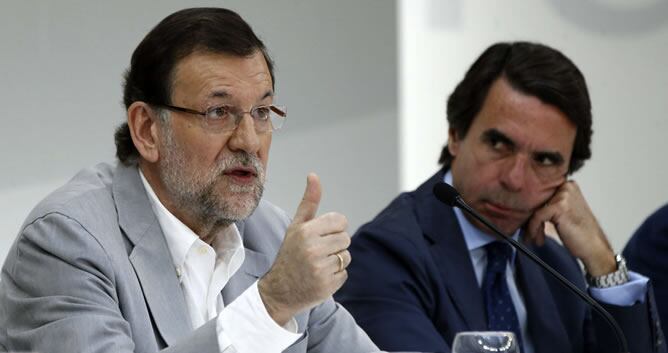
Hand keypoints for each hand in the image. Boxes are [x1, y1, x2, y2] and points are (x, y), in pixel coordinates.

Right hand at [258, 173, 350, 324]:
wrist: (279, 291)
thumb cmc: (290, 254)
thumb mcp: (296, 226)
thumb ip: (308, 201)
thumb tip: (313, 175)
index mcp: (306, 231)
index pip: (340, 220)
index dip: (333, 228)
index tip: (320, 236)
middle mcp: (312, 249)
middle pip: (345, 238)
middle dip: (334, 245)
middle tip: (316, 253)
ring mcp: (320, 269)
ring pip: (346, 256)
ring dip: (336, 261)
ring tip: (317, 265)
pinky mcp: (327, 286)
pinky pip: (344, 274)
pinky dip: (335, 276)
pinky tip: (319, 277)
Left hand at [525, 180, 615, 275]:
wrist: (594, 247)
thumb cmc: (581, 233)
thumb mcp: (564, 213)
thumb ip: (549, 205)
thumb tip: (527, 207)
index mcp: (568, 186)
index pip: (541, 195)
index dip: (532, 210)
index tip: (527, 223)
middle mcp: (567, 187)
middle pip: (536, 201)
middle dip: (531, 219)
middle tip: (530, 233)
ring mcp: (564, 195)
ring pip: (535, 209)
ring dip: (532, 227)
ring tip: (535, 238)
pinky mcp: (560, 206)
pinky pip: (537, 217)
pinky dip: (534, 229)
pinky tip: (538, 239)